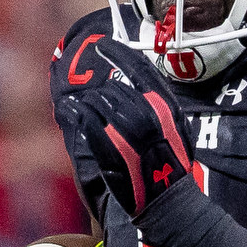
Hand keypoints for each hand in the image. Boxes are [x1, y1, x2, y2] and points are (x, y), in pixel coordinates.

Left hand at [52, 38, 197, 219]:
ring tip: (76, 102)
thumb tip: (138, 87)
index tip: (102, 44)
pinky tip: (69, 110)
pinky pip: (86, 120)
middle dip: (100, 91)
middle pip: (114, 86)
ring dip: (85, 100)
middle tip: (91, 95)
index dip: (117, 52)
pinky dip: (75, 112)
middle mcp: (146, 112)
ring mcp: (126, 130)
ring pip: (97, 100)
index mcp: (165, 105)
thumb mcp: (177, 128)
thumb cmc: (173, 167)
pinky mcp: (108, 146)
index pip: (138, 66)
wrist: (168, 202)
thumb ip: (159, 105)